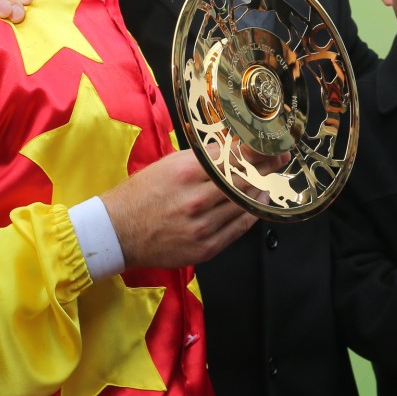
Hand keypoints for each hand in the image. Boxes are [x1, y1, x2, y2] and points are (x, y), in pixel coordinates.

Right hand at [101, 150, 275, 268]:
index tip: (271, 148)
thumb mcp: (168, 164)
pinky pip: (238, 229)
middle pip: (244, 181)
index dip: (257, 153)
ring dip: (261, 190)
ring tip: (268, 180)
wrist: (117, 232)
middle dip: (266, 169)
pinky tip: (259, 203)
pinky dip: (253, 214)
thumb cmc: (140, 194)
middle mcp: (197, 198)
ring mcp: (202, 226)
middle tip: (279, 160)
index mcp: (186, 172)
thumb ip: (202, 158)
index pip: (233, 158)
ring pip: (245, 204)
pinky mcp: (204, 247)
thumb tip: (233, 149)